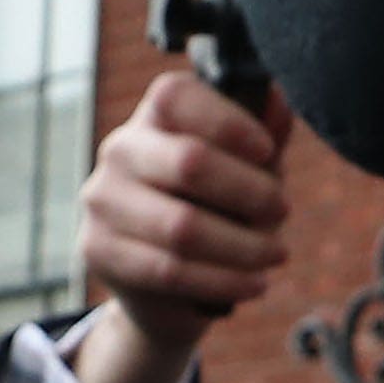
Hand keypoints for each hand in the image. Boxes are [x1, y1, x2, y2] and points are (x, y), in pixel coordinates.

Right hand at [72, 68, 295, 382]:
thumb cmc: (217, 211)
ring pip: (183, 226)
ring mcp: (103, 200)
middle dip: (251, 191)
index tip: (267, 152)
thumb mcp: (247, 171)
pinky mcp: (100, 250)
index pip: (177, 96)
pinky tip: (257, 282)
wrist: (166, 287)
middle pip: (189, 161)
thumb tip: (279, 102)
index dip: (229, 122)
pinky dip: (226, 279)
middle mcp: (120, 150)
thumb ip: (264, 137)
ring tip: (276, 253)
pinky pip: (170, 270)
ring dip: (245, 246)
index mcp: (153, 117)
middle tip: (283, 210)